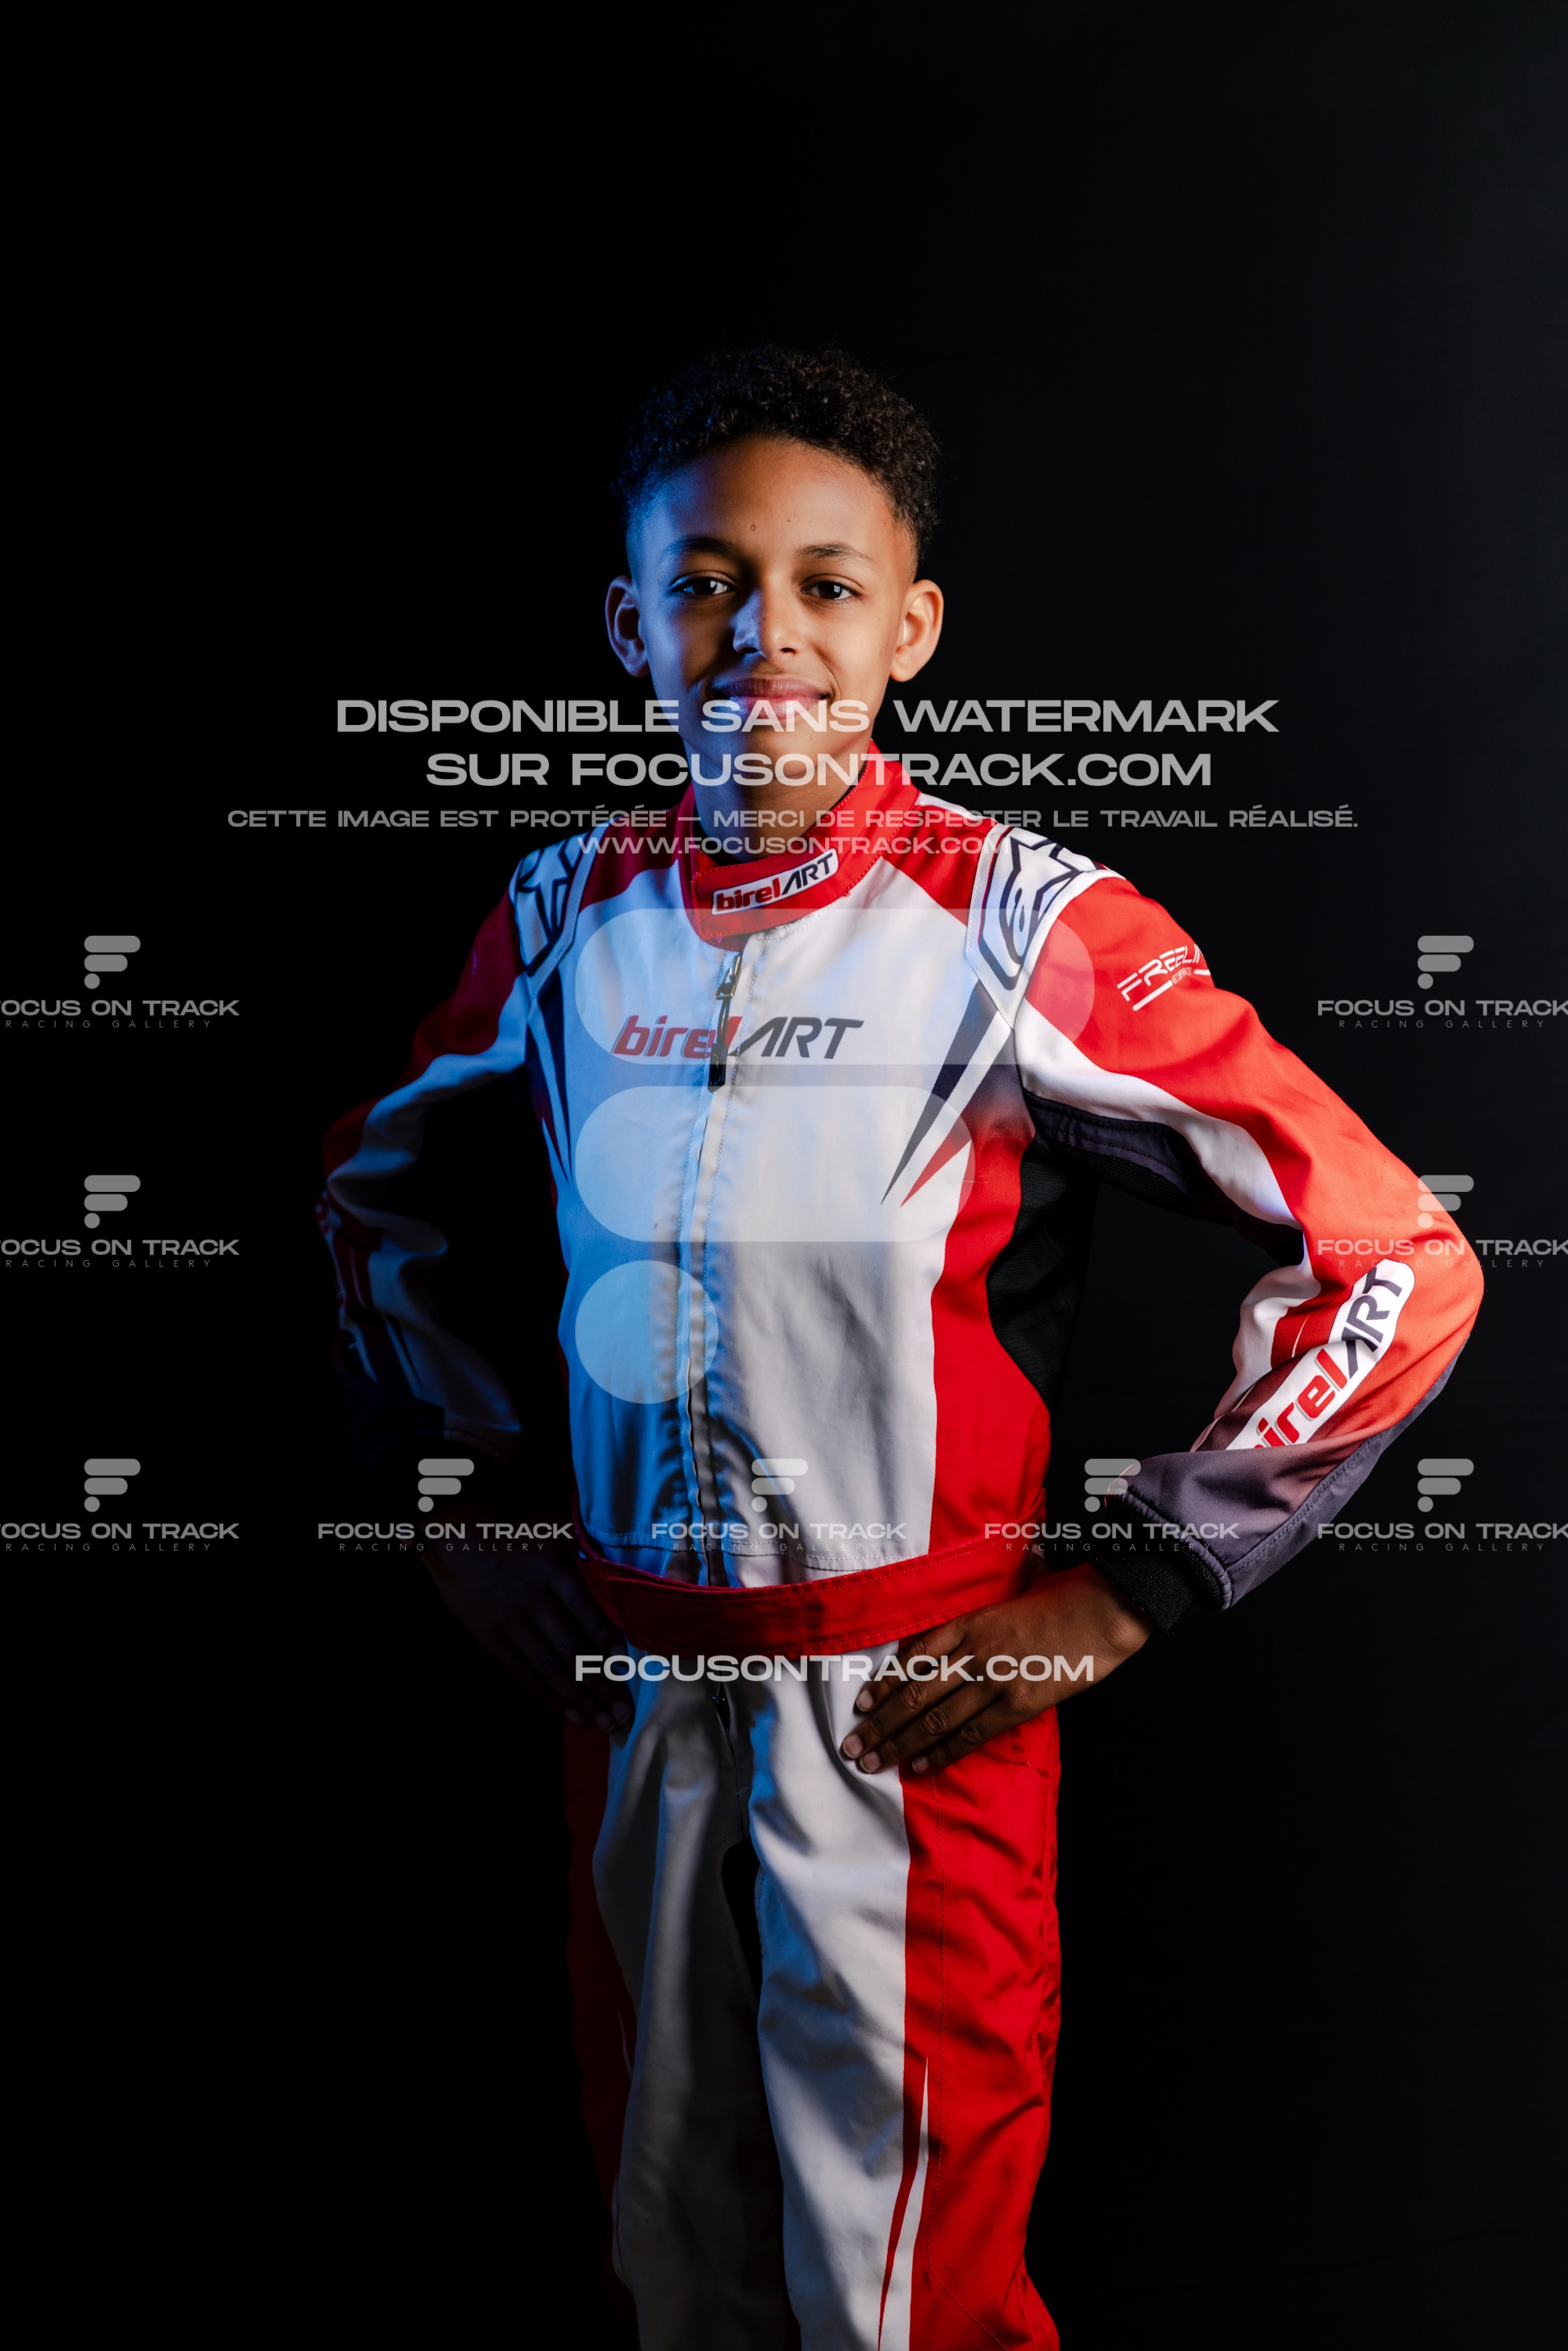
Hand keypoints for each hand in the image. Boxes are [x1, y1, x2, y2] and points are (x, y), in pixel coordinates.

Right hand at [424, 1542, 632, 1730]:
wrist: (455, 1537)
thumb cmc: (512, 1532)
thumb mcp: (550, 1530)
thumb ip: (583, 1552)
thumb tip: (621, 1571)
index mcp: (552, 1572)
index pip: (587, 1615)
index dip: (609, 1644)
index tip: (627, 1668)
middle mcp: (533, 1601)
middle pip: (572, 1650)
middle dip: (600, 1685)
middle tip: (622, 1714)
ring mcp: (510, 1623)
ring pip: (549, 1667)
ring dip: (577, 1698)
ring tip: (601, 1721)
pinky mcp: (489, 1638)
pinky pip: (522, 1672)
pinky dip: (546, 1694)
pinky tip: (567, 1711)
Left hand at [839, 1566, 1148, 1776]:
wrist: (1102, 1610)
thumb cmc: (1061, 1601)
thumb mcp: (1008, 1602)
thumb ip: (979, 1624)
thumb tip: (951, 1646)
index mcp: (970, 1622)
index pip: (914, 1657)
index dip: (885, 1684)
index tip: (863, 1704)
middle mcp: (973, 1650)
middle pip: (915, 1693)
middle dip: (879, 1723)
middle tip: (851, 1747)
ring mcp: (994, 1677)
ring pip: (935, 1717)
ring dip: (899, 1743)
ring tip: (870, 1762)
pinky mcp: (1017, 1703)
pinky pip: (971, 1733)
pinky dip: (942, 1752)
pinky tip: (918, 1765)